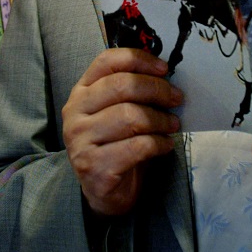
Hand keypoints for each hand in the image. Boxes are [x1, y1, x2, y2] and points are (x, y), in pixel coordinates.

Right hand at [62, 48, 182, 216]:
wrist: (102, 192)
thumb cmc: (115, 145)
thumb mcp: (116, 112)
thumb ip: (132, 92)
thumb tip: (165, 75)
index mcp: (81, 92)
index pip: (107, 61)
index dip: (139, 59)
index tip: (164, 68)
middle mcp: (75, 113)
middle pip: (122, 86)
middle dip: (157, 90)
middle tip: (176, 99)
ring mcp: (81, 140)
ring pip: (130, 116)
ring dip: (160, 119)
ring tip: (172, 125)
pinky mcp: (94, 166)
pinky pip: (136, 146)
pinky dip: (158, 144)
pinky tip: (166, 145)